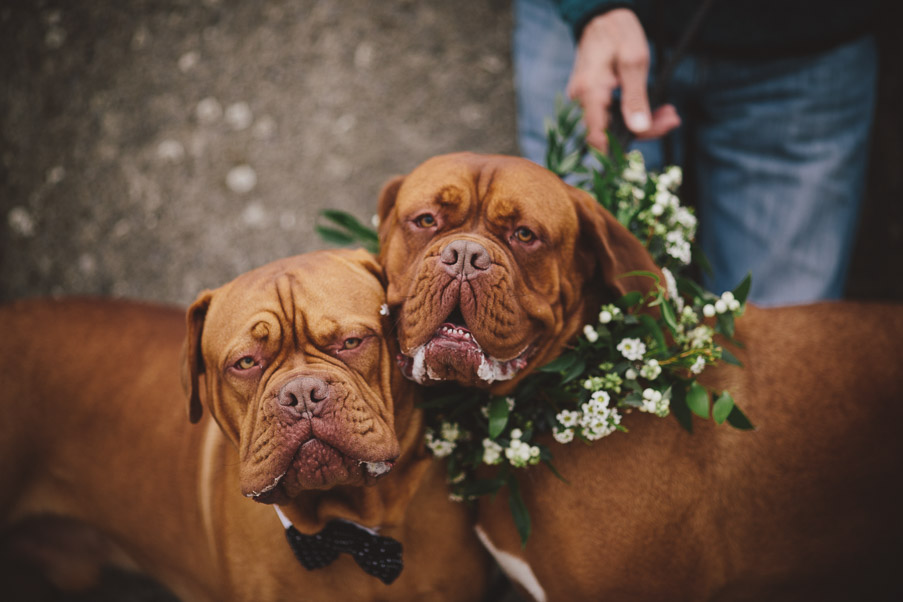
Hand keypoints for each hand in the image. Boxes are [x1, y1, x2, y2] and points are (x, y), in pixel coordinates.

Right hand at [566, 9, 680, 151]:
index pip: (598, 137)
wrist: (602, 15)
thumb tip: (638, 129)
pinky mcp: (589, 96)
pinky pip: (608, 113)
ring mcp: (583, 98)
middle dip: (643, 130)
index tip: (647, 144)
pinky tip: (651, 109)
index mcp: (590, 92)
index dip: (620, 149)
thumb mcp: (635, 62)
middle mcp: (581, 99)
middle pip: (609, 132)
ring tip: (667, 114)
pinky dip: (630, 113)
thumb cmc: (619, 33)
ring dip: (640, 122)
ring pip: (611, 123)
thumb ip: (635, 99)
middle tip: (671, 120)